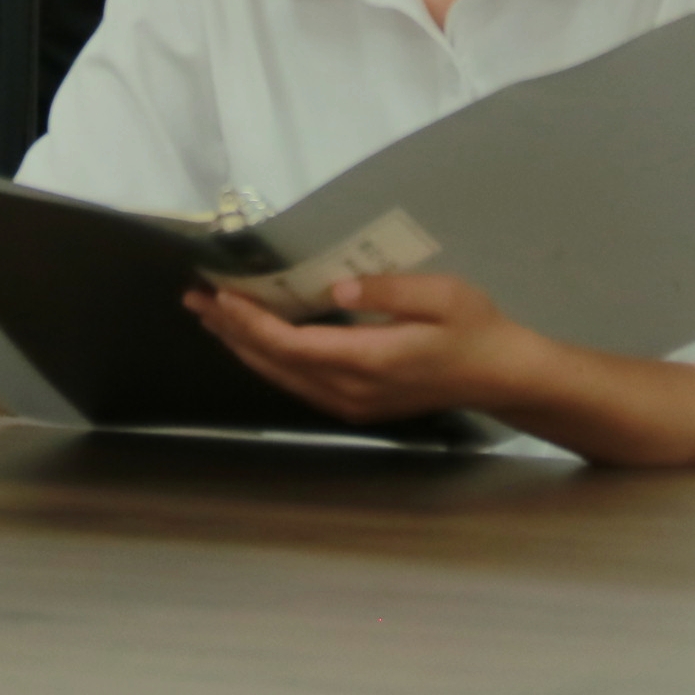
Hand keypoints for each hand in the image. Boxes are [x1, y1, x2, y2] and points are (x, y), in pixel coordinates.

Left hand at [185, 273, 541, 424]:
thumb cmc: (474, 328)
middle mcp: (350, 390)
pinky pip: (297, 383)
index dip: (251, 321)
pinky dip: (268, 360)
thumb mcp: (442, 295)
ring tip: (213, 318)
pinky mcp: (354, 406)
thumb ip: (389, 290)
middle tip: (196, 300)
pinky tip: (253, 342)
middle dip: (232, 331)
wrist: (499, 375)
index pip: (293, 344)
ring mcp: (350, 403)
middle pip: (276, 363)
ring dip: (244, 347)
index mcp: (370, 361)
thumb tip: (337, 288)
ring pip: (282, 377)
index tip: (220, 295)